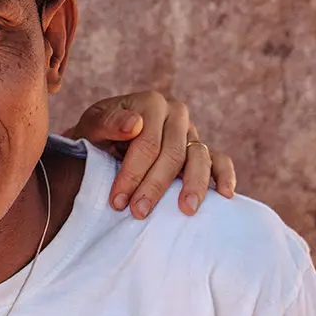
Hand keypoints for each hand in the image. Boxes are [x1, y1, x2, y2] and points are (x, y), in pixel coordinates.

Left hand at [65, 92, 236, 217]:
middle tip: (139, 212)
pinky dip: (224, 176)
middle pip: (173, 154)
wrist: (103, 141)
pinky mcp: (201, 148)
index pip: (147, 143)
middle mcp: (176, 114)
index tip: (118, 201)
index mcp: (151, 104)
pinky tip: (224, 195)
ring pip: (199, 157)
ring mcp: (191, 131)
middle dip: (155, 186)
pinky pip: (219, 160)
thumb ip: (108, 122)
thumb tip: (135, 124)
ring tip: (186, 209)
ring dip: (193, 185)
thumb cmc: (97, 135)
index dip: (133, 174)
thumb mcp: (91, 125)